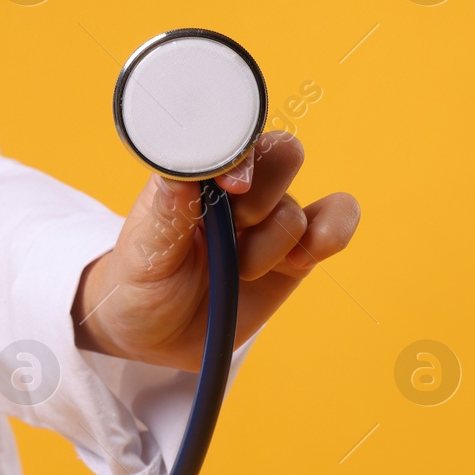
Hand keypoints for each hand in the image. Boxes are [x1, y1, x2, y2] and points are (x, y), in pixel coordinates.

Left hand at [71, 131, 360, 371]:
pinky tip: (304, 257)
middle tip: (233, 227)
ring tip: (238, 270)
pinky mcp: (294, 254)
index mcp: (195, 174)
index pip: (231, 137)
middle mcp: (236, 189)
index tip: (231, 188)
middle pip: (280, 155)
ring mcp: (267, 220)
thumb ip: (166, 213)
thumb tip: (179, 173)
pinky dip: (334, 232)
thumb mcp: (143, 251)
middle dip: (262, 196)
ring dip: (270, 245)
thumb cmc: (140, 283)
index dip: (241, 155)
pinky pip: (333, 224)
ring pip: (295, 209)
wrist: (157, 337)